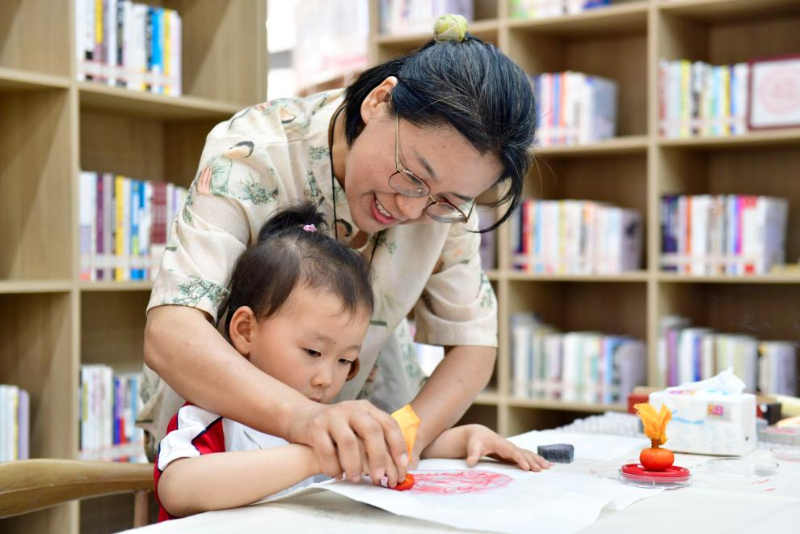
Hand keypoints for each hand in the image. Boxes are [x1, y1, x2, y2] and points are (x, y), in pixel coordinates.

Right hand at [287, 400, 408, 486]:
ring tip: (356, 478)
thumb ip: (375, 442)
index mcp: (367, 409)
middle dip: (379, 457)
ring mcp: (332, 416)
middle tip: (380, 478)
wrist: (301, 418)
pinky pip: (326, 450)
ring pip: (349, 442)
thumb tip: (399, 468)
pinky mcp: (315, 426)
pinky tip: (337, 475)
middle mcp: (352, 409)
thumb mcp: (357, 428)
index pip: (388, 424)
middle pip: (372, 431)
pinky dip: (333, 467)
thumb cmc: (336, 432)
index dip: (398, 446)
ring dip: (354, 465)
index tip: (404, 467)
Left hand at [463, 425, 550, 471]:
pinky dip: (537, 460)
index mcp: (501, 444)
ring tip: (549, 467)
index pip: (512, 452)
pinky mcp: (514, 453)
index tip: (526, 467)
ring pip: (528, 454)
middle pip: (523, 453)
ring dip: (538, 460)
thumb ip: (472, 455)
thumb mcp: (473, 448)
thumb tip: (469, 463)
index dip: (520, 459)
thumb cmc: (476, 441)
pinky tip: (546, 465)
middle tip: (541, 470)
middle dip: (532, 461)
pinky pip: (527, 456)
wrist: (478, 434)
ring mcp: (513, 449)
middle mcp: (509, 446)